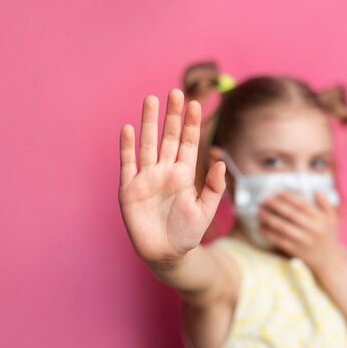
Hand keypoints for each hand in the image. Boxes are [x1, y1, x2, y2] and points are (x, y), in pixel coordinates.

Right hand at [118, 89, 225, 262]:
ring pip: (148, 144)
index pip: (187, 143)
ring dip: (149, 123)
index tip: (195, 103)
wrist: (166, 255)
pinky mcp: (129, 190)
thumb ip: (212, 187)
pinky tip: (129, 129)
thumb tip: (219, 162)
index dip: (191, 124)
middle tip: (175, 92)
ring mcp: (146, 178)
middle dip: (171, 116)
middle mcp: (164, 171)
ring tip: (151, 99)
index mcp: (184, 174)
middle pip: (167, 137)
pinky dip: (127, 147)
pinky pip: (128, 164)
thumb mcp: (205, 211)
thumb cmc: (187, 234)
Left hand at [258, 191, 346, 274]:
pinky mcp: (296, 251)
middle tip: (265, 200)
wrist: (329, 260)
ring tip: (260, 212)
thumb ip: (325, 203)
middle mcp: (313, 229)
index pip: (302, 205)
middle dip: (276, 206)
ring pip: (284, 228)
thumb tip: (315, 190)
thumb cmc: (329, 236)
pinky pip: (280, 241)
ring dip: (270, 219)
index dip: (289, 198)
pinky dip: (270, 234)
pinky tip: (262, 228)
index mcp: (321, 219)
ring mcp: (304, 241)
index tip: (277, 193)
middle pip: (291, 215)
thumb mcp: (331, 219)